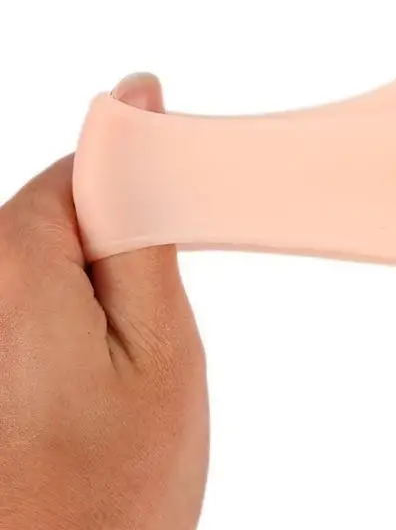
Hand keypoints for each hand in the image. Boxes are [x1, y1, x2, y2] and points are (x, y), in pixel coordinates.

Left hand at [0, 73, 208, 529]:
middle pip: (50, 217)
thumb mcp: (163, 345)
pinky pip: (17, 310)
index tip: (172, 242)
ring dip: (81, 298)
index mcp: (14, 269)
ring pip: (34, 267)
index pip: (80, 168)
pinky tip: (72, 392)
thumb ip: (140, 225)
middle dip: (108, 252)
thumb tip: (133, 111)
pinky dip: (54, 330)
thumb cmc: (112, 493)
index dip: (143, 192)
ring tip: (106, 378)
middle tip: (144, 335)